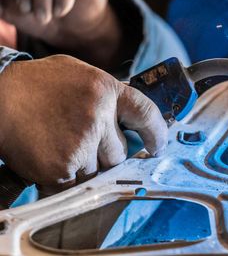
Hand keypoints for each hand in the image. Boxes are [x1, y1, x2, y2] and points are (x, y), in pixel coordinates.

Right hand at [0, 55, 167, 189]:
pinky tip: (50, 157)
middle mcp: (98, 116)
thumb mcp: (79, 75)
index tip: (158, 145)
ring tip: (60, 144)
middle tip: (81, 140)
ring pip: (98, 170)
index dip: (157, 132)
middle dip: (105, 152)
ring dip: (84, 166)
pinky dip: (65, 178)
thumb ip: (107, 93)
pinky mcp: (61, 168)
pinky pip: (75, 184)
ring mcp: (80, 144)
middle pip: (120, 152)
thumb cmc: (36, 85)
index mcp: (106, 90)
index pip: (146, 113)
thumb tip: (130, 113)